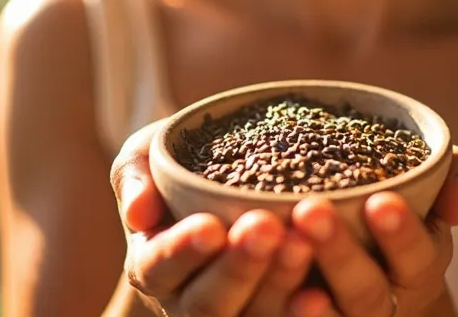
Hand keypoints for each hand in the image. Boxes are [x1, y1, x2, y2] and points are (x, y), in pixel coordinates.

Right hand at [111, 119, 316, 316]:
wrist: (228, 179)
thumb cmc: (184, 165)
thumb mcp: (148, 156)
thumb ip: (135, 175)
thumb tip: (138, 213)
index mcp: (152, 266)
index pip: (156, 268)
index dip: (182, 252)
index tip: (211, 226)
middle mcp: (186, 302)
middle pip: (206, 304)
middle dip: (238, 268)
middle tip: (268, 228)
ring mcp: (232, 315)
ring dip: (277, 286)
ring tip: (303, 244)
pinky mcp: (270, 315)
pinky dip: (303, 315)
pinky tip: (322, 292)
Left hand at [283, 147, 457, 316]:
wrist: (353, 242)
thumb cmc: (392, 203)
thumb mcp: (430, 186)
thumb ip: (457, 177)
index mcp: (418, 269)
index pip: (417, 259)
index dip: (402, 235)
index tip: (380, 201)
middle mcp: (381, 304)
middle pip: (366, 294)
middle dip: (340, 254)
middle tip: (312, 210)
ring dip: (301, 289)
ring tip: (282, 244)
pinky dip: (271, 304)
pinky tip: (249, 278)